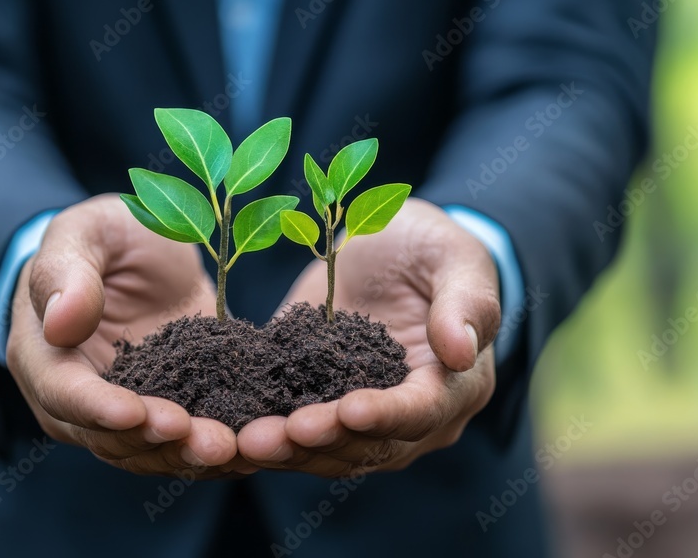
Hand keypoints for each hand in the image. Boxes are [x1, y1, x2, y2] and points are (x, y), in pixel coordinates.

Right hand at [6, 194, 253, 477]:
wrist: (142, 254)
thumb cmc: (102, 236)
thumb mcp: (85, 233)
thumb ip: (66, 273)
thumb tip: (59, 323)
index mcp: (42, 354)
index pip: (62, 392)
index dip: (97, 407)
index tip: (136, 412)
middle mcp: (76, 398)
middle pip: (107, 437)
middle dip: (157, 442)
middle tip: (205, 439)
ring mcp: (122, 412)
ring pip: (148, 452)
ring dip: (188, 456)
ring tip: (231, 448)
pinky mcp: (168, 411)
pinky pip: (184, 443)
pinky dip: (213, 451)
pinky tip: (249, 448)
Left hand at [237, 199, 499, 476]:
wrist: (387, 248)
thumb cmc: (430, 247)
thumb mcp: (454, 257)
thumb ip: (466, 302)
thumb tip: (460, 351)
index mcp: (456, 386)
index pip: (422, 412)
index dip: (386, 415)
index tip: (349, 409)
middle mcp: (412, 417)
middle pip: (369, 444)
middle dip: (321, 440)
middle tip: (273, 436)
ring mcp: (364, 418)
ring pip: (330, 450)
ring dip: (287, 450)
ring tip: (247, 441)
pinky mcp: (321, 405)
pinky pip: (296, 432)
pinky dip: (268, 435)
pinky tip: (230, 433)